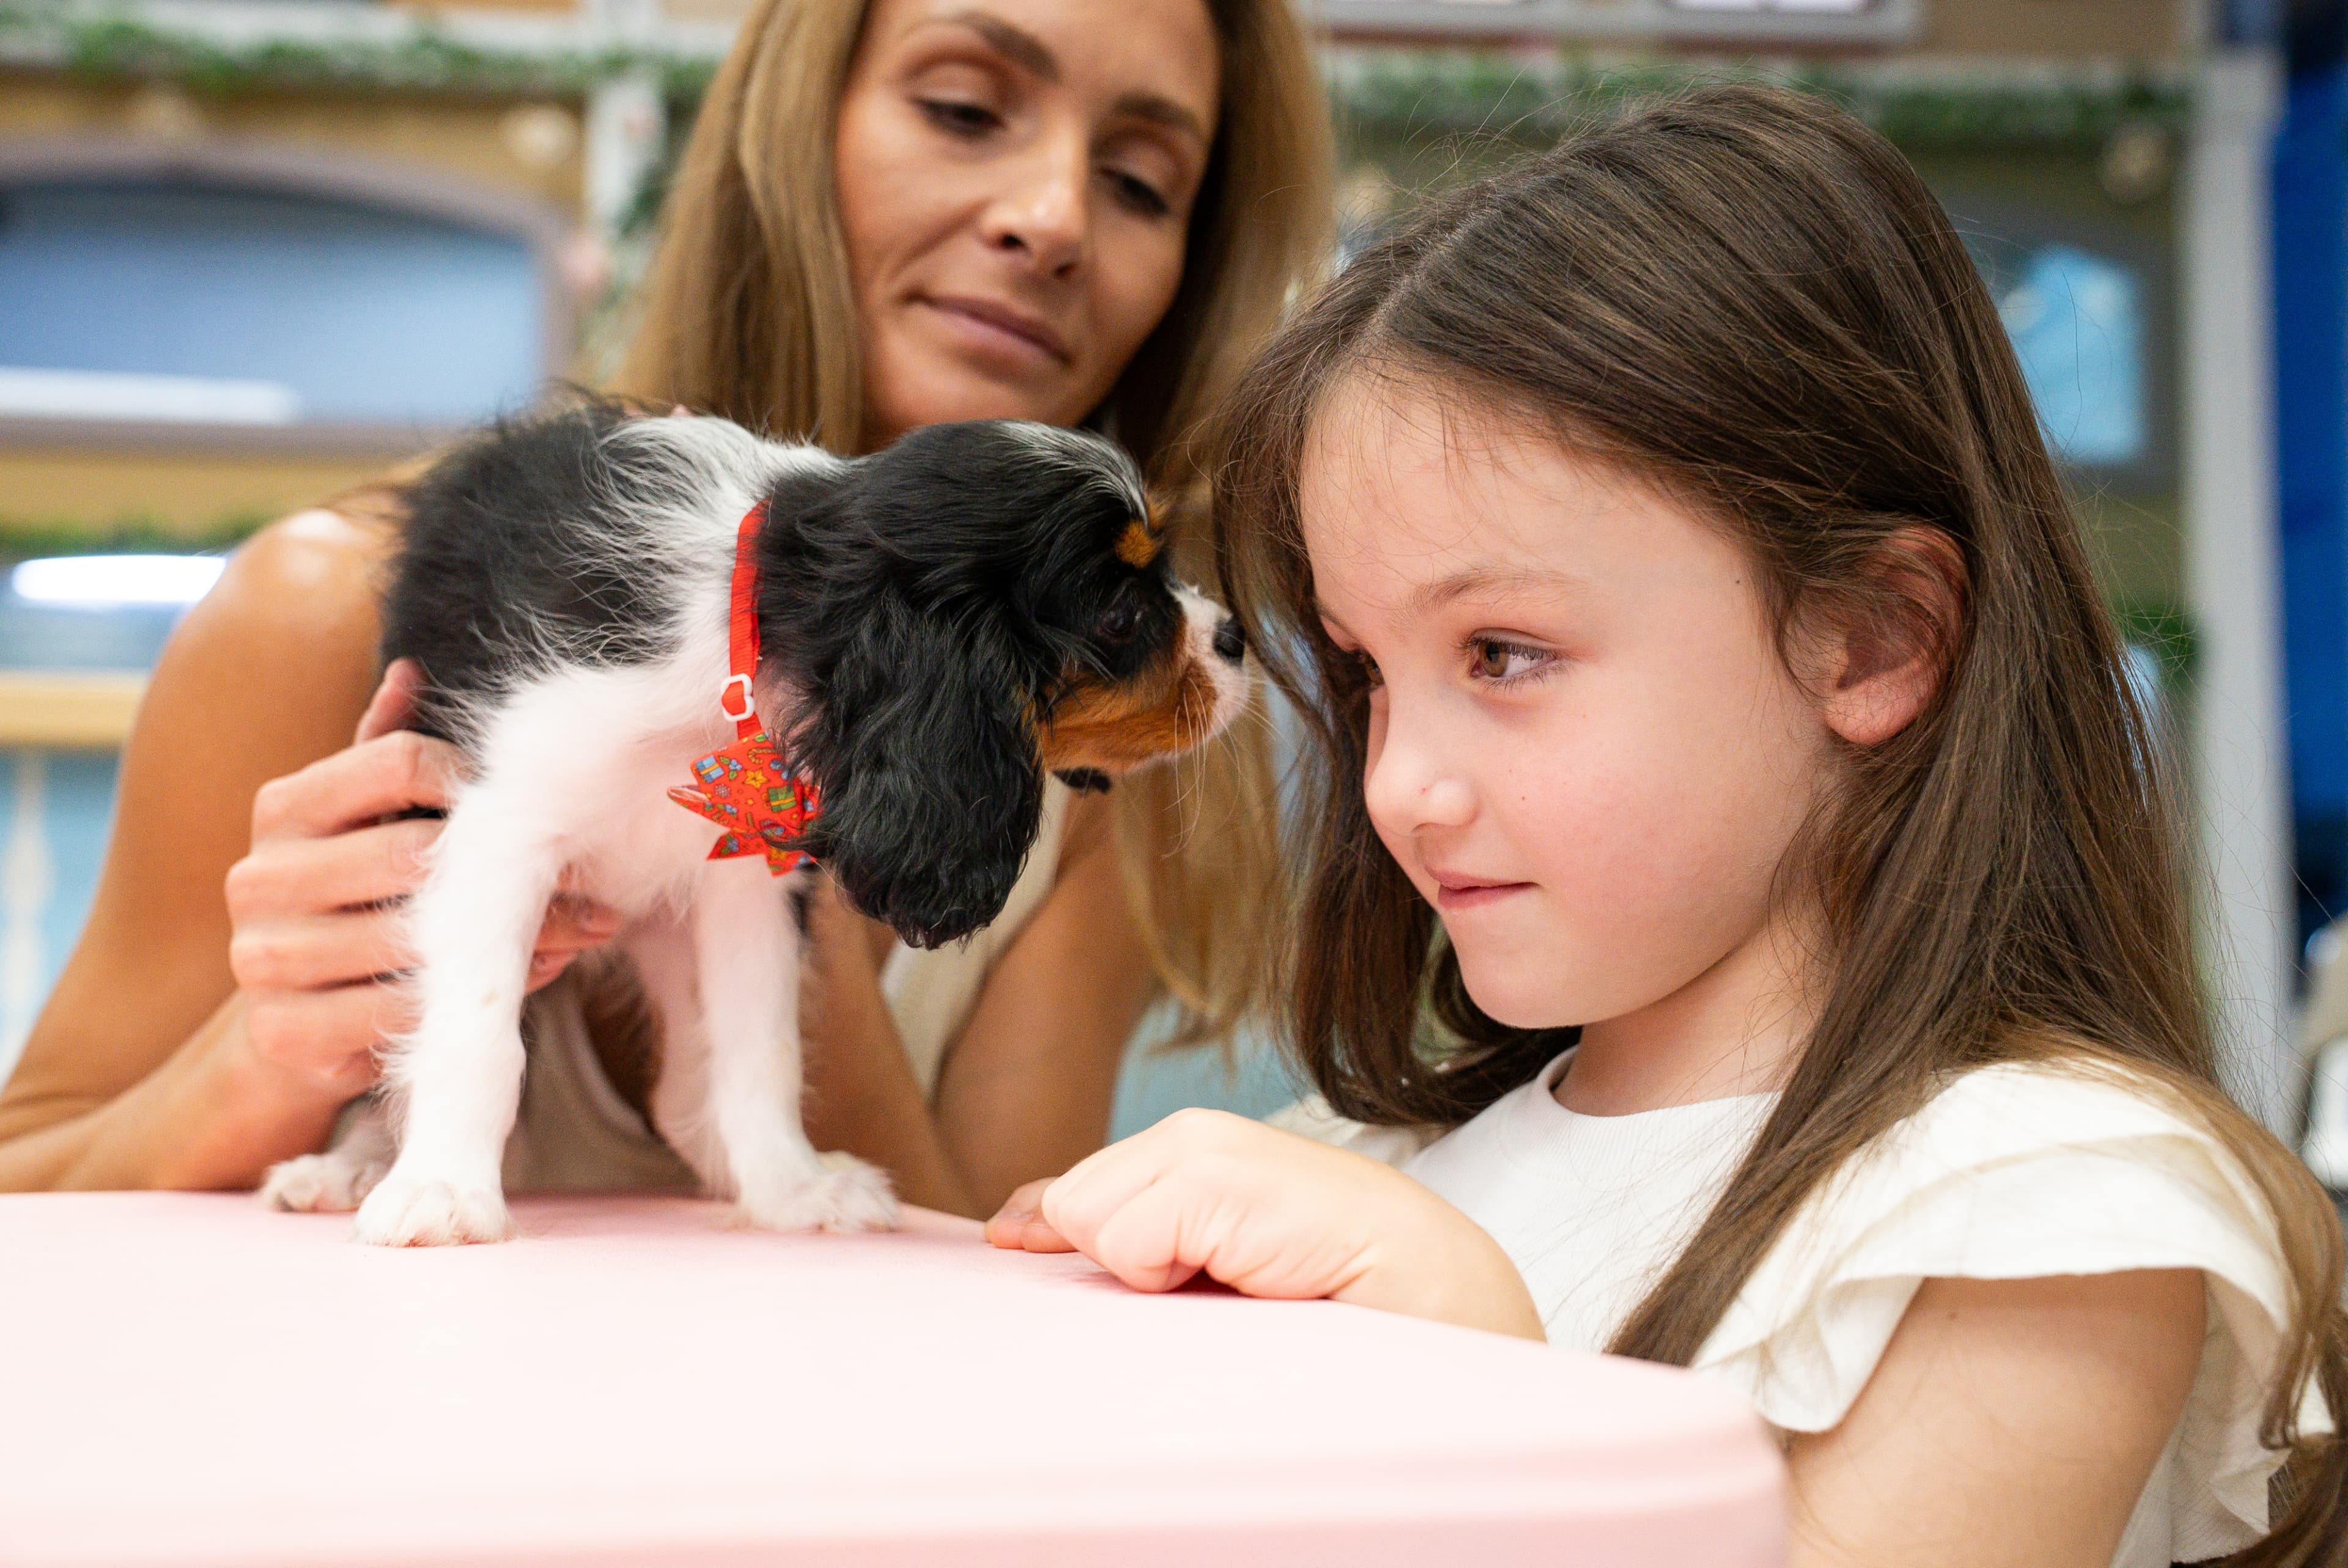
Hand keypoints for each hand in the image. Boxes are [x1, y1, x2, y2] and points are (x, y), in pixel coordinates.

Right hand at [223, 659, 620, 1097]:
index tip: (525, 811)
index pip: (396, 761)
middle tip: (592, 883)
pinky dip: (476, 996)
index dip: (475, 784)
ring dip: (518, 940)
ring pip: (418, 940)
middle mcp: (260, 877)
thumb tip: (410, 669)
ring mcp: (266, 957)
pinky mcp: (287, 1030)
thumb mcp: (359, 823)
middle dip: (514, 873)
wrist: (289, 1026)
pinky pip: (406, 1011)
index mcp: (282, 809)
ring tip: (585, 931)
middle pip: (414, 854)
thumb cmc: (349, 906)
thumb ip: (380, 754)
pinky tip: (528, 979)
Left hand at [985, 1109, 1545, 1338]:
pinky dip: (1168, 1271)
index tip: (1041, 1253)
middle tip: (1215, 1284)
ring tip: (1236, 1280)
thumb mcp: (1210, 1260)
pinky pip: (1124, 1238)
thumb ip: (1124, 1233)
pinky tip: (1247, 1271)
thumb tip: (1014, 1227)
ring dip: (1148, 1269)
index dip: (1053, 1231)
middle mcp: (1189, 1136)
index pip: (1074, 1188)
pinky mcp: (1212, 1172)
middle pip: (1069, 1204)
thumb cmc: (1326, 1293)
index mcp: (1191, 1151)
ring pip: (1086, 1217)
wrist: (1430, 1291)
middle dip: (1119, 1259)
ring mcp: (1201, 1146)